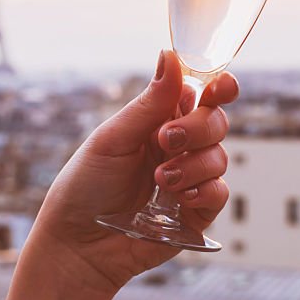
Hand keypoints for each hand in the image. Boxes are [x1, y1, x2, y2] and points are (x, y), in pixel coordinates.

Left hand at [28, 50, 238, 298]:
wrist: (77, 244)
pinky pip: (220, 193)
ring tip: (159, 180)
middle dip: (197, 128)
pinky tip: (178, 198)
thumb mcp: (113, 138)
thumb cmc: (85, 187)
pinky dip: (203, 190)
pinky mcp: (196, 214)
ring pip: (220, 157)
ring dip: (192, 165)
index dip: (217, 87)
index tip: (222, 86)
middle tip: (165, 140)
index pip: (198, 96)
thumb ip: (150, 103)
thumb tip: (171, 55)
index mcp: (158, 122)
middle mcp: (178, 148)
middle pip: (215, 122)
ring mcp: (189, 180)